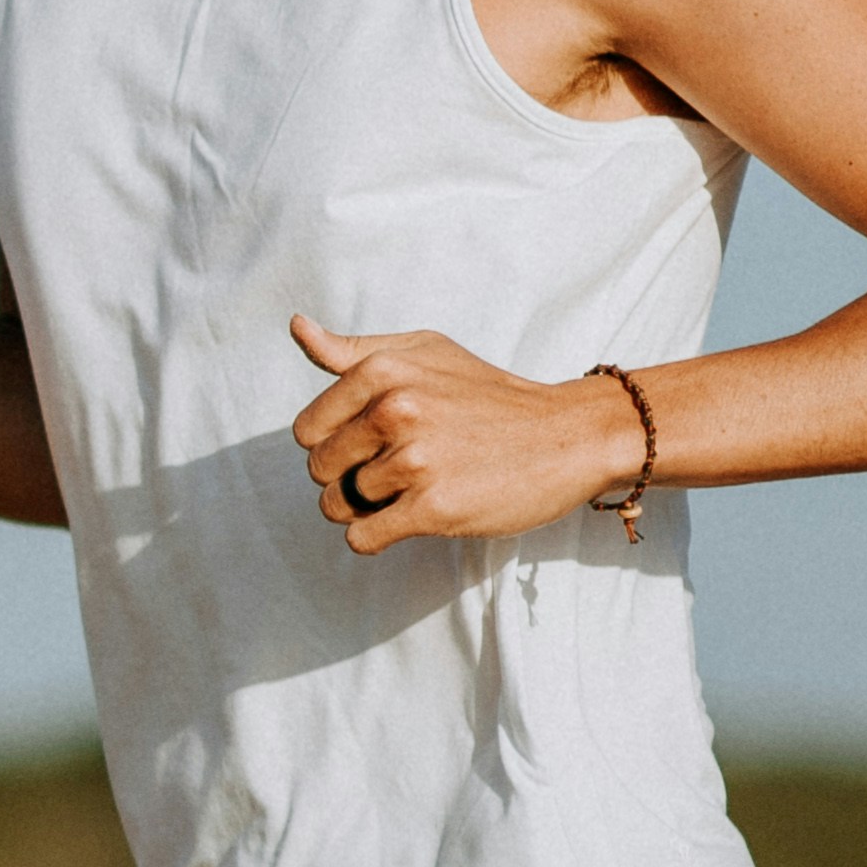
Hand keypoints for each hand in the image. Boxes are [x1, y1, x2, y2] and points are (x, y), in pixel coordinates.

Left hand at [283, 315, 630, 552]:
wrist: (568, 436)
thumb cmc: (489, 395)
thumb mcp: (426, 353)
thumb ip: (354, 349)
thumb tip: (298, 327)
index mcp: (383, 371)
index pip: (307, 430)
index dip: (334, 443)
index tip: (373, 443)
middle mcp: (395, 410)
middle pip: (319, 470)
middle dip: (346, 478)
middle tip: (395, 471)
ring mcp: (415, 461)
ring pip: (338, 506)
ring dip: (366, 509)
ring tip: (411, 492)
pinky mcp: (434, 508)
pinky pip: (363, 539)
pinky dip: (375, 538)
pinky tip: (408, 519)